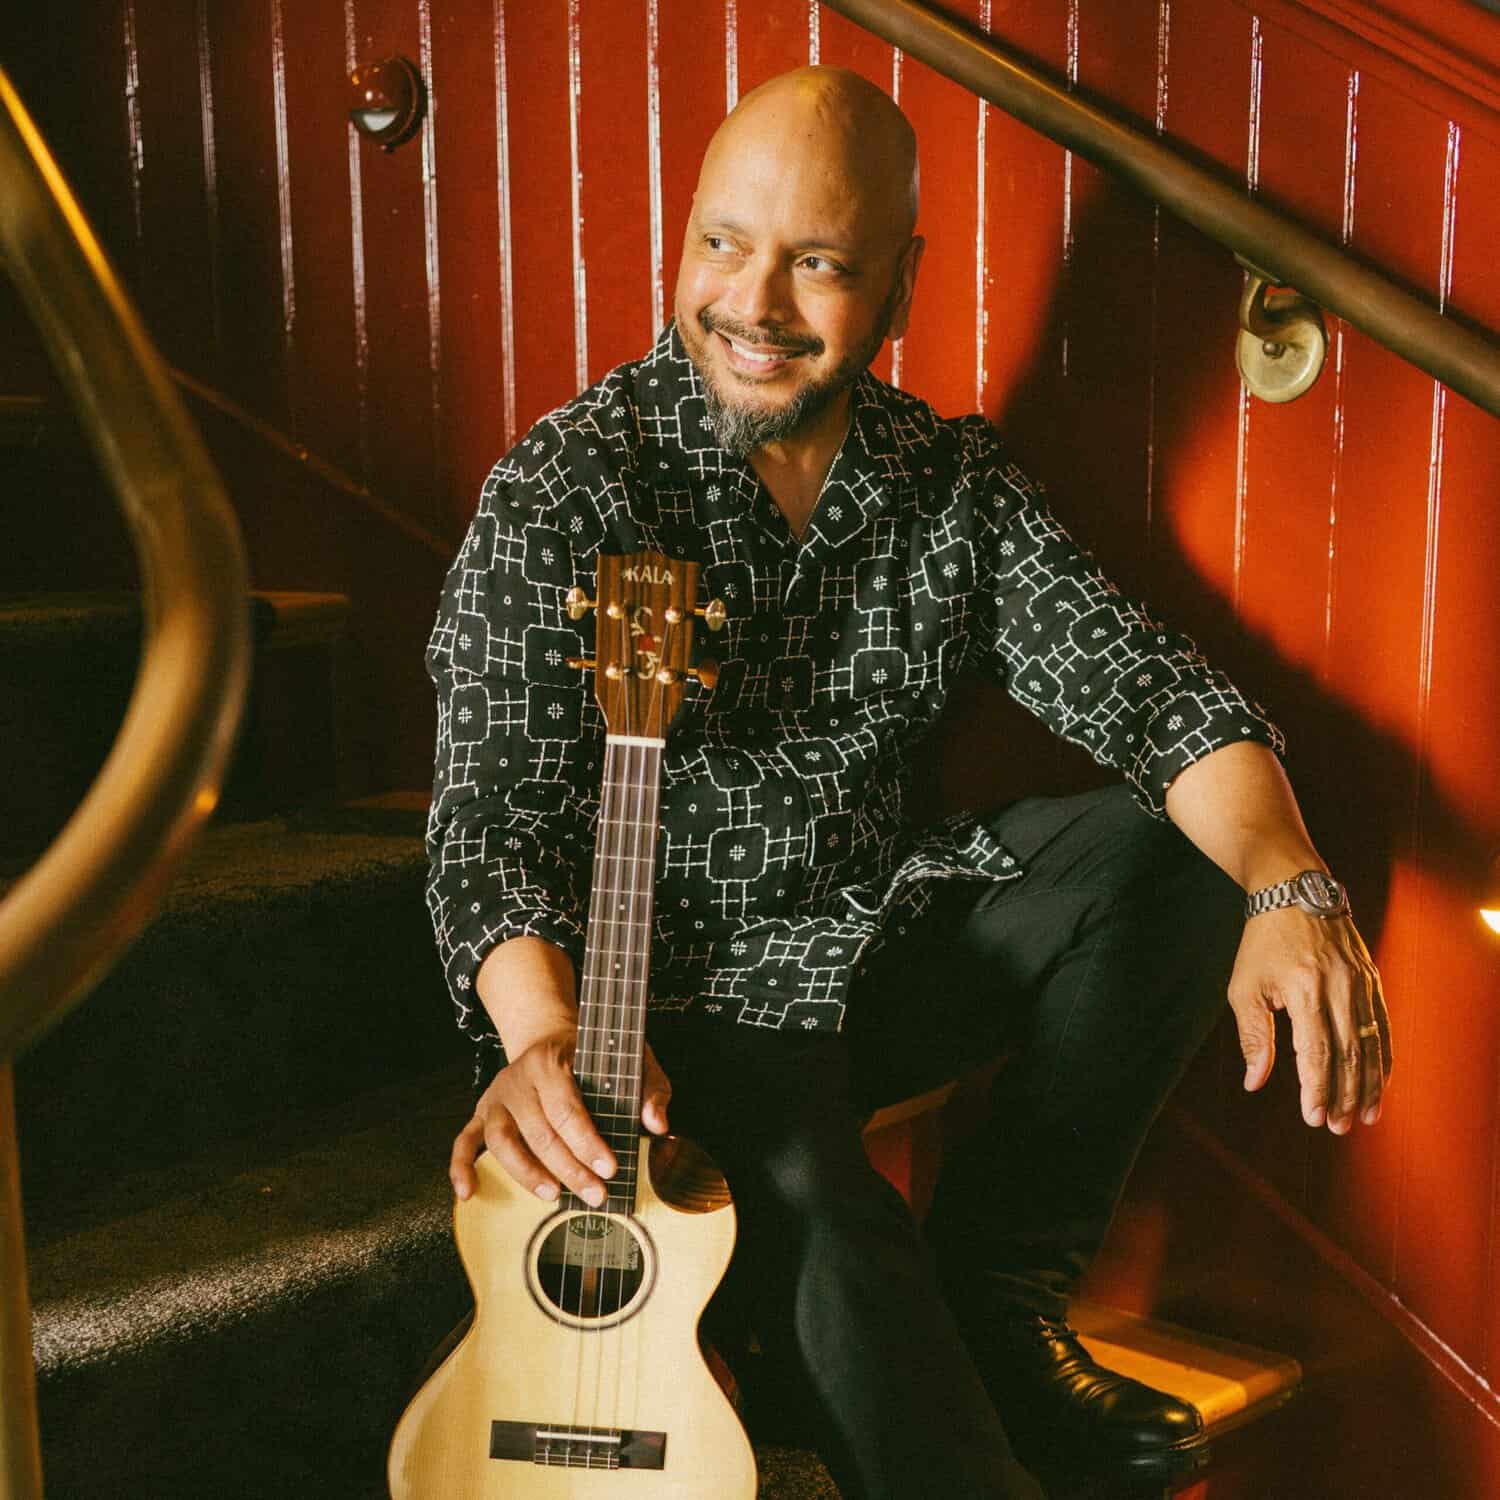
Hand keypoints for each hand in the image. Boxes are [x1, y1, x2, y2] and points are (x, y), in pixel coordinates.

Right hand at [449, 1026, 672, 1203]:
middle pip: (539, 1132)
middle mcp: (518, 1078)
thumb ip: (650, 1088)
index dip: (588, 1143)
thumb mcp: (631, 1058)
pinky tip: (469, 1193)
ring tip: (554, 1195)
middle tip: (595, 1194)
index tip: (610, 1169)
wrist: (549, 1035)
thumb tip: (657, 1123)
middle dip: (569, 1168)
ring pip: (501, 1140)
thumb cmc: (594, 1055)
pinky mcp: (482, 1111)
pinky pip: (464, 1140)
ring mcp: (497, 1096)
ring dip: (526, 1173)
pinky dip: (461, 1167)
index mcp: (552, 1060)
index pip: (568, 1109)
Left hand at [1227, 908, 1390, 1132]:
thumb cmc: (1261, 944)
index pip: (1316, 1051)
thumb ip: (1253, 1037)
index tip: (1314, 1118)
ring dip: (1369, 1084)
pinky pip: (1382, 1026)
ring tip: (1364, 1116)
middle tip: (1338, 1127)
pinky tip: (1380, 1083)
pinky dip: (1383, 1058)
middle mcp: (1339, 986)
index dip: (1317, 1089)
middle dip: (1345, 1095)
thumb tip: (1255, 1082)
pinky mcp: (1372, 979)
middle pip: (1348, 1053)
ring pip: (1371, 1044)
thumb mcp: (1244, 987)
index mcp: (1304, 988)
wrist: (1293, 892)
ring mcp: (1361, 982)